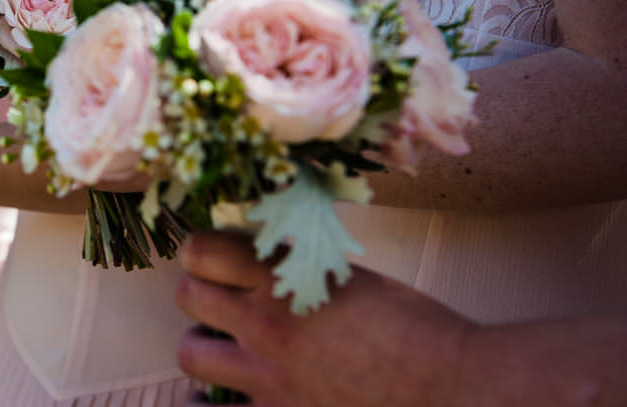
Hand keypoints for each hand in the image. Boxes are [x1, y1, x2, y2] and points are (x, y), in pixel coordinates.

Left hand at [175, 230, 470, 406]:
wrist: (454, 388)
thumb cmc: (417, 329)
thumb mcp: (352, 278)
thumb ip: (301, 270)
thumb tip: (266, 260)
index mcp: (285, 278)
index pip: (201, 250)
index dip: (204, 251)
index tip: (215, 257)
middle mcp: (265, 323)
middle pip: (187, 296)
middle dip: (199, 293)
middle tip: (218, 300)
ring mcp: (266, 376)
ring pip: (189, 352)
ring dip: (200, 346)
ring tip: (220, 348)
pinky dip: (201, 405)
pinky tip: (211, 399)